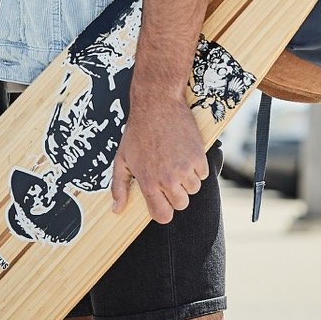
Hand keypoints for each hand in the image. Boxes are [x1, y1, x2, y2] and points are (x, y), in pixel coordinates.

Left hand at [111, 83, 208, 224]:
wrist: (157, 104)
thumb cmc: (137, 131)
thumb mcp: (121, 159)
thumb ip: (119, 187)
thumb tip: (117, 209)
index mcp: (148, 182)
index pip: (163, 215)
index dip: (163, 211)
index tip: (162, 202)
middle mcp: (168, 179)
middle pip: (181, 204)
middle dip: (176, 193)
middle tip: (169, 175)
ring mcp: (185, 169)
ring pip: (194, 189)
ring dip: (188, 179)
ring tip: (176, 161)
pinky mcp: (198, 157)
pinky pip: (203, 174)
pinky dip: (197, 167)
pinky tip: (186, 153)